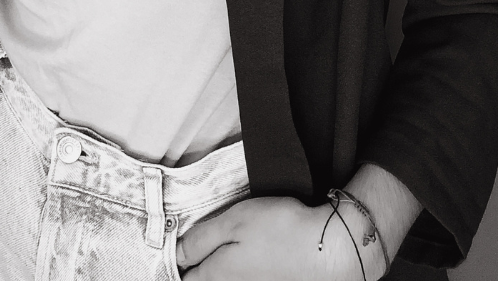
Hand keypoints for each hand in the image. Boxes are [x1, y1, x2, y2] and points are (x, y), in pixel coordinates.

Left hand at [174, 195, 379, 279]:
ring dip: (211, 269)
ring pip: (220, 280)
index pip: (183, 276)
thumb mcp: (234, 223)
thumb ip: (200, 240)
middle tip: (188, 250)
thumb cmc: (280, 231)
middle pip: (201, 280)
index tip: (170, 249)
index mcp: (216, 276)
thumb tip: (172, 253)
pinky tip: (241, 257)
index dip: (173, 261)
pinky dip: (233, 271)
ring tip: (211, 253)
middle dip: (192, 266)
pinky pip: (240, 279)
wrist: (328, 249)